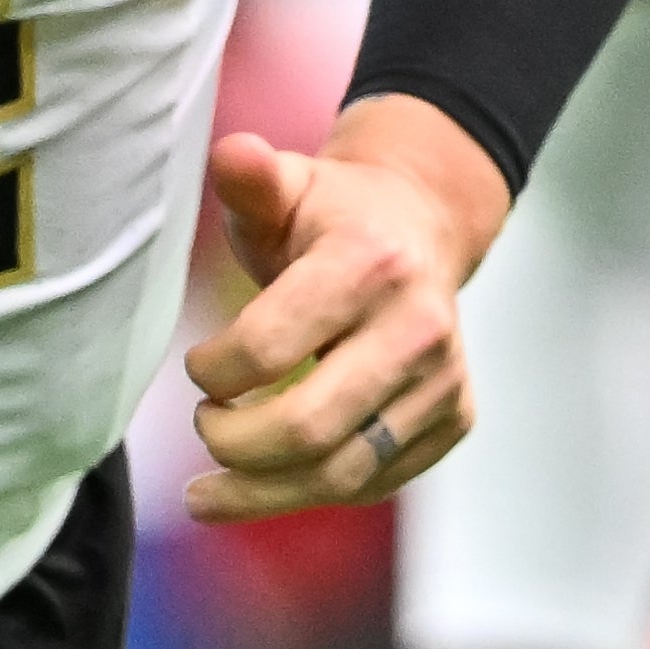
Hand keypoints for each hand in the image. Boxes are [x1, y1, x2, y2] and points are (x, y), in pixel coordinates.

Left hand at [181, 102, 503, 520]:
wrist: (419, 229)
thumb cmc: (330, 214)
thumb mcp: (287, 185)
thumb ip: (252, 178)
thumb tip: (231, 155)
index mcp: (370, 265)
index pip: (270, 347)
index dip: (214, 371)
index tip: (196, 367)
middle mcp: (419, 328)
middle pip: (307, 426)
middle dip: (233, 442)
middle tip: (202, 424)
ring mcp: (443, 382)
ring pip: (342, 473)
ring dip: (261, 492)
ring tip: (206, 491)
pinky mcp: (452, 420)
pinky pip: (374, 483)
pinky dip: (308, 493)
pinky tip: (260, 489)